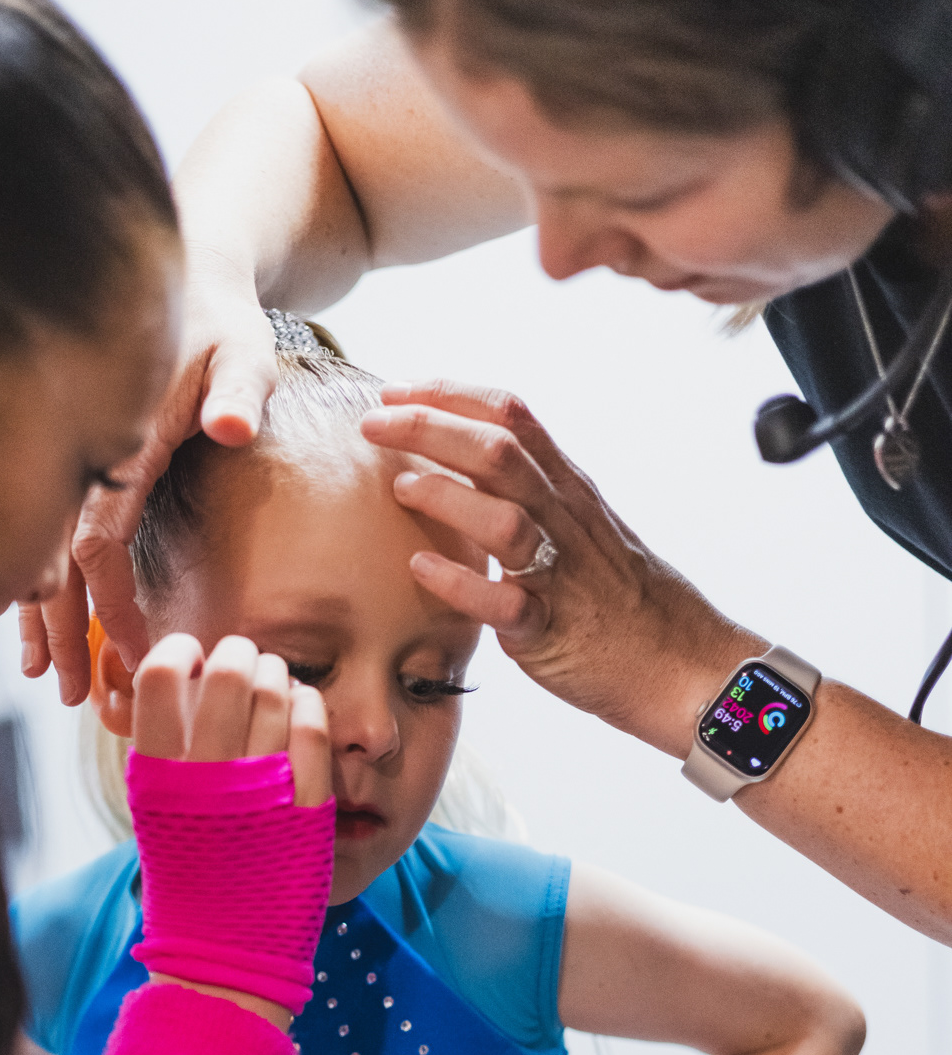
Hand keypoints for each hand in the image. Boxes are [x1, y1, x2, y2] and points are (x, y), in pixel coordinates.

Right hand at [23, 260, 276, 696]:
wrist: (187, 276)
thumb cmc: (221, 319)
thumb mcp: (242, 351)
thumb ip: (239, 391)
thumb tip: (231, 427)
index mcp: (122, 444)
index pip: (100, 540)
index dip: (107, 602)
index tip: (126, 653)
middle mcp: (89, 460)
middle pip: (59, 561)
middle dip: (62, 630)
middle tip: (70, 692)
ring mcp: (80, 465)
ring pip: (46, 553)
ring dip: (44, 618)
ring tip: (47, 679)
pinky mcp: (83, 467)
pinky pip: (53, 537)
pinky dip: (46, 586)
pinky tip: (43, 629)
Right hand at [133, 630, 330, 1030]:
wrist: (223, 956)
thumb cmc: (188, 879)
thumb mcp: (157, 812)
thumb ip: (167, 748)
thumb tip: (188, 676)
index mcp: (158, 776)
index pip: (161, 676)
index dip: (181, 653)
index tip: (193, 661)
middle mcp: (207, 778)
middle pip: (229, 670)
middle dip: (241, 655)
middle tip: (245, 665)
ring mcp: (260, 791)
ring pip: (277, 689)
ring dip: (278, 675)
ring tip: (275, 687)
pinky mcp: (306, 807)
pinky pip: (314, 726)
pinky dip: (310, 704)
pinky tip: (303, 709)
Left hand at [359, 383, 753, 757]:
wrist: (682, 663)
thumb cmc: (620, 598)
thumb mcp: (582, 526)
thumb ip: (531, 494)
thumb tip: (465, 464)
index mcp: (568, 488)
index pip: (510, 416)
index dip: (448, 395)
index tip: (395, 391)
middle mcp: (565, 520)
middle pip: (499, 453)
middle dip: (430, 429)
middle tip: (372, 424)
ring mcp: (561, 574)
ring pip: (505, 518)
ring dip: (447, 497)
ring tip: (400, 487)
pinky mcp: (552, 631)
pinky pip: (505, 602)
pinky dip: (460, 583)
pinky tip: (420, 569)